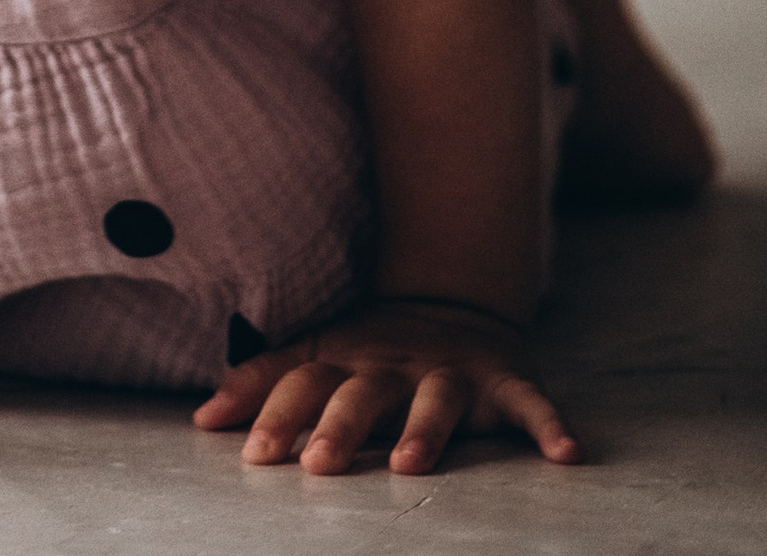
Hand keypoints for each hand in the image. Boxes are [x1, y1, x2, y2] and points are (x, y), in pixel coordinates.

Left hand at [192, 299, 579, 474]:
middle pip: (364, 395)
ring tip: (410, 465)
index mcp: (347, 360)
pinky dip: (549, 425)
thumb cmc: (370, 348)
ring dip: (426, 432)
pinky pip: (531, 403)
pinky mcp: (504, 379)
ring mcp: (452, 371)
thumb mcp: (315, 353)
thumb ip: (263, 382)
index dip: (276, 415)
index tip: (252, 455)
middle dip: (340, 428)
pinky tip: (565, 454)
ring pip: (437, 400)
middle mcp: (395, 365)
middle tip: (319, 467)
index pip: (305, 384)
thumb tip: (202, 420)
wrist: (451, 299)